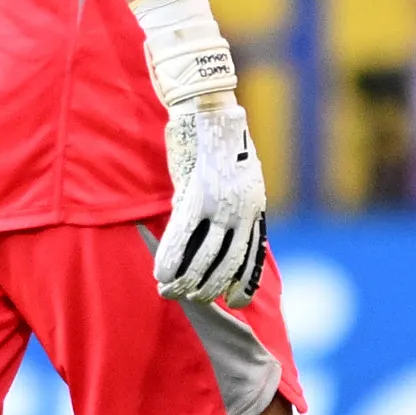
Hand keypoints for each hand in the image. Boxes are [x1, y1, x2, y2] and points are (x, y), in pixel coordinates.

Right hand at [153, 95, 267, 302]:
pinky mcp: (196, 195)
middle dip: (212, 286)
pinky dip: (171, 258)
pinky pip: (182, 236)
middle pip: (230, 260)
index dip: (245, 282)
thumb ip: (230, 206)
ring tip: (173, 293)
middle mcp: (243, 209)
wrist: (212, 111)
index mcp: (255, 206)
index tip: (237, 303)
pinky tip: (160, 273)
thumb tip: (212, 234)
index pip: (253, 254)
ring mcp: (220, 204)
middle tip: (197, 300)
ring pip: (206, 254)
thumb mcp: (239, 178)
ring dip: (189, 280)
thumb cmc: (220, 143)